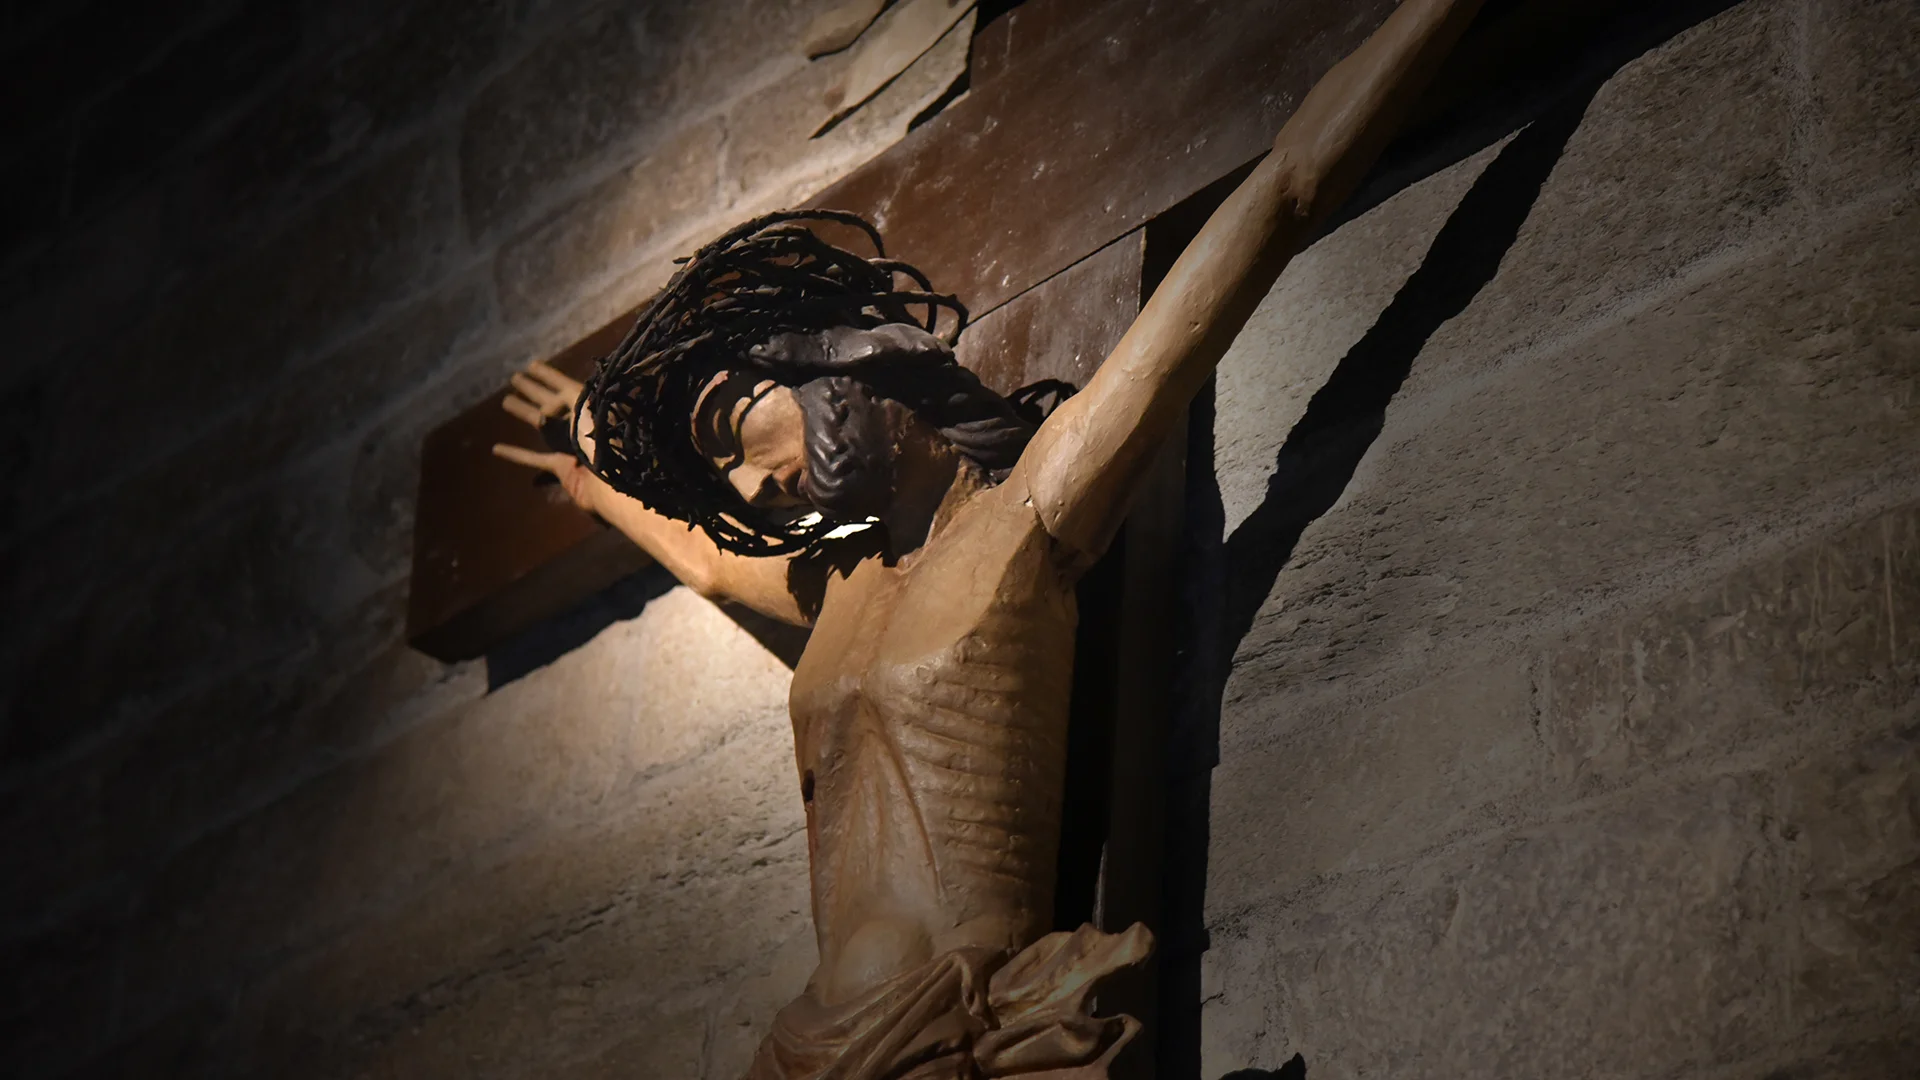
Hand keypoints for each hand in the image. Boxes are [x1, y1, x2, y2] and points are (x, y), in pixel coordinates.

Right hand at [491, 359, 597, 510]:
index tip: (531, 364)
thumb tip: (553, 402)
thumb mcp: (589, 409)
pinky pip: (534, 459)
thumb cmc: (605, 443)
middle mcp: (579, 425)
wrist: (612, 484)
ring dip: (523, 412)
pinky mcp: (560, 467)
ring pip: (541, 425)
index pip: (566, 386)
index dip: (548, 375)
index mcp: (591, 409)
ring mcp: (569, 446)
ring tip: (505, 400)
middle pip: (552, 403)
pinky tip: (496, 448)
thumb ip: (571, 399)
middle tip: (514, 378)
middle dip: (534, 389)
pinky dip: (516, 454)